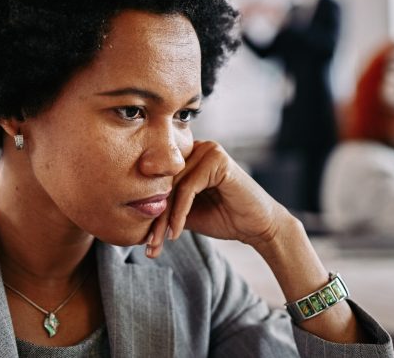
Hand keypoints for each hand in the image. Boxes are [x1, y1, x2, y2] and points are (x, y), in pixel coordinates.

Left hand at [145, 140, 289, 257]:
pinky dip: (180, 213)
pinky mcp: (217, 159)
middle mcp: (196, 148)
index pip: (160, 181)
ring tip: (158, 244)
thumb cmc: (224, 218)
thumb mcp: (187, 212)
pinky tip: (176, 233)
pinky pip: (188, 188)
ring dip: (164, 219)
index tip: (143, 240)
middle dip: (155, 217)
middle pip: (165, 184)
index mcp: (188, 156)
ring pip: (174, 187)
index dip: (150, 210)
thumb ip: (166, 205)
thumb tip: (134, 212)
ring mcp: (207, 150)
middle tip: (148, 245)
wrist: (258, 227)